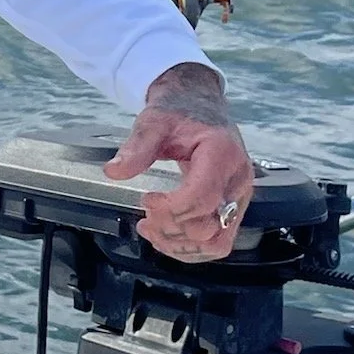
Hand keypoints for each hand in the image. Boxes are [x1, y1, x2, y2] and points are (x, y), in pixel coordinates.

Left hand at [104, 62, 254, 263]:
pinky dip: (190, 248)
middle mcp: (238, 179)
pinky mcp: (233, 209)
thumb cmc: (180, 111)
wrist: (198, 104)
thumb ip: (137, 147)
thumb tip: (115, 172)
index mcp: (222, 153)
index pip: (202, 198)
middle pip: (209, 226)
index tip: (147, 199)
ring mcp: (239, 197)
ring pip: (217, 242)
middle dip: (170, 228)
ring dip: (179, 245)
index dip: (170, 209)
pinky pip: (218, 242)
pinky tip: (165, 236)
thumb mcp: (154, 121)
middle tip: (145, 216)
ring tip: (151, 229)